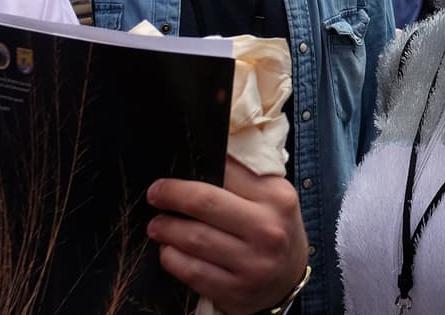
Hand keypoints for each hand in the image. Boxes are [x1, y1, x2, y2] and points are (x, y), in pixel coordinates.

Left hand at [148, 158, 308, 313]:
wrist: (290, 277)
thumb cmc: (274, 228)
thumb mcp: (273, 196)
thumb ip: (244, 177)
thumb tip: (203, 153)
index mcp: (277, 197)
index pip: (227, 171)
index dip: (196, 166)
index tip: (174, 169)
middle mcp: (267, 230)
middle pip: (204, 203)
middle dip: (172, 195)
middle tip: (155, 194)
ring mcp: (252, 264)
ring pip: (193, 239)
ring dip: (166, 229)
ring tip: (157, 225)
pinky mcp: (235, 291)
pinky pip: (192, 271)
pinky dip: (172, 258)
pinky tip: (169, 250)